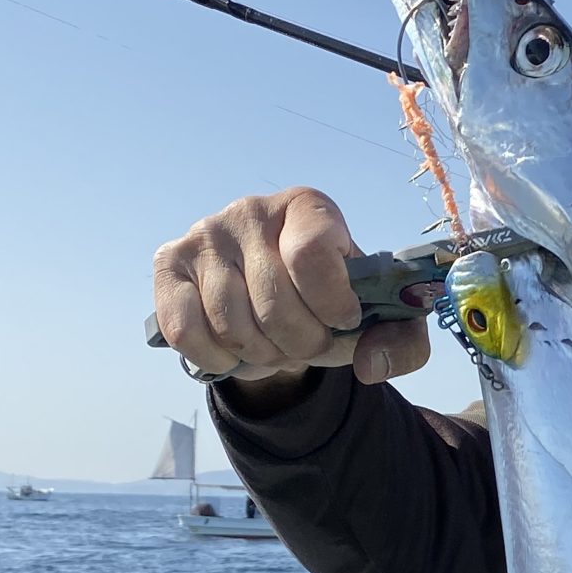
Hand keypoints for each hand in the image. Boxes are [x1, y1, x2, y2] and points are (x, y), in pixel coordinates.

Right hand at [151, 188, 431, 395]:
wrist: (276, 302)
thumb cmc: (330, 302)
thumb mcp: (381, 320)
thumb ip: (402, 342)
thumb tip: (370, 363)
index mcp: (308, 209)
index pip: (311, 254)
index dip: (332, 303)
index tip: (344, 320)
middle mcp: (251, 211)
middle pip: (274, 305)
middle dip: (302, 345)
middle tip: (311, 344)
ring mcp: (205, 235)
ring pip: (232, 324)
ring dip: (262, 355)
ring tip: (276, 345)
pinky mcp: (169, 263)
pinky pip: (187, 330)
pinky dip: (216, 357)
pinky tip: (236, 349)